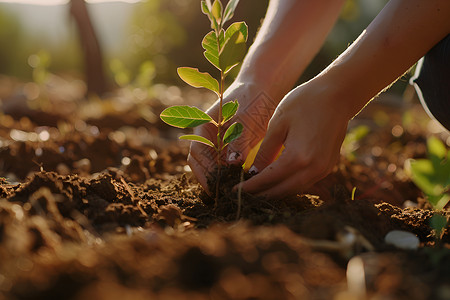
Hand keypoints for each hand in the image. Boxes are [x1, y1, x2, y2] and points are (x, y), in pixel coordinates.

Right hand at [187, 80, 278, 191]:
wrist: (261, 89)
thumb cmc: (251, 99)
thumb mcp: (245, 119)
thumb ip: (238, 141)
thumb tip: (232, 164)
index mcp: (202, 127)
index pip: (197, 154)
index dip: (205, 172)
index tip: (218, 187)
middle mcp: (205, 137)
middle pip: (201, 164)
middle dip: (210, 180)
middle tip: (224, 196)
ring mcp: (215, 143)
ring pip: (212, 167)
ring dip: (220, 179)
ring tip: (233, 193)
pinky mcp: (227, 148)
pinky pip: (224, 165)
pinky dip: (230, 175)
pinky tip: (241, 183)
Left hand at [236, 79, 350, 198]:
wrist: (338, 94)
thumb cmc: (304, 103)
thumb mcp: (278, 124)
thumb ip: (265, 151)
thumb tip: (253, 172)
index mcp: (297, 157)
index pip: (268, 179)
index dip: (250, 187)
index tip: (235, 191)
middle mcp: (313, 168)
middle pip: (282, 191)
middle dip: (261, 194)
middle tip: (244, 196)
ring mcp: (324, 169)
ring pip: (295, 190)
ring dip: (276, 192)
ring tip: (257, 191)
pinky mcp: (328, 166)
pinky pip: (306, 183)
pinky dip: (290, 185)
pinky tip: (277, 182)